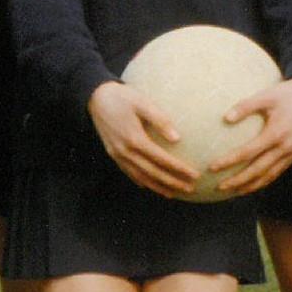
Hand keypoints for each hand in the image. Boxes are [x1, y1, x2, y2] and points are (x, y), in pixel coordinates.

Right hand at [87, 81, 197, 197]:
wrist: (96, 97)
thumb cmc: (123, 97)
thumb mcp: (143, 102)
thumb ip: (160, 120)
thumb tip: (177, 138)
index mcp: (134, 139)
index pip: (161, 159)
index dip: (179, 169)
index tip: (194, 175)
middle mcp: (125, 151)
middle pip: (152, 173)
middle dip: (172, 182)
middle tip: (189, 189)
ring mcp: (117, 154)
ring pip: (140, 177)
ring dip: (157, 187)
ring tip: (173, 194)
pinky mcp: (113, 154)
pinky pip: (129, 172)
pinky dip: (141, 181)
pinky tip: (150, 185)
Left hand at [211, 77, 291, 195]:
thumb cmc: (286, 94)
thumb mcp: (266, 95)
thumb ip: (245, 106)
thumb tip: (225, 118)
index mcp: (276, 133)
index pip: (248, 152)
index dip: (230, 161)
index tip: (212, 167)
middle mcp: (286, 147)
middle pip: (258, 170)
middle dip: (238, 181)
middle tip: (220, 187)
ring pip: (270, 175)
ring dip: (251, 186)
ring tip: (234, 192)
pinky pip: (278, 171)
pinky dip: (265, 180)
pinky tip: (252, 183)